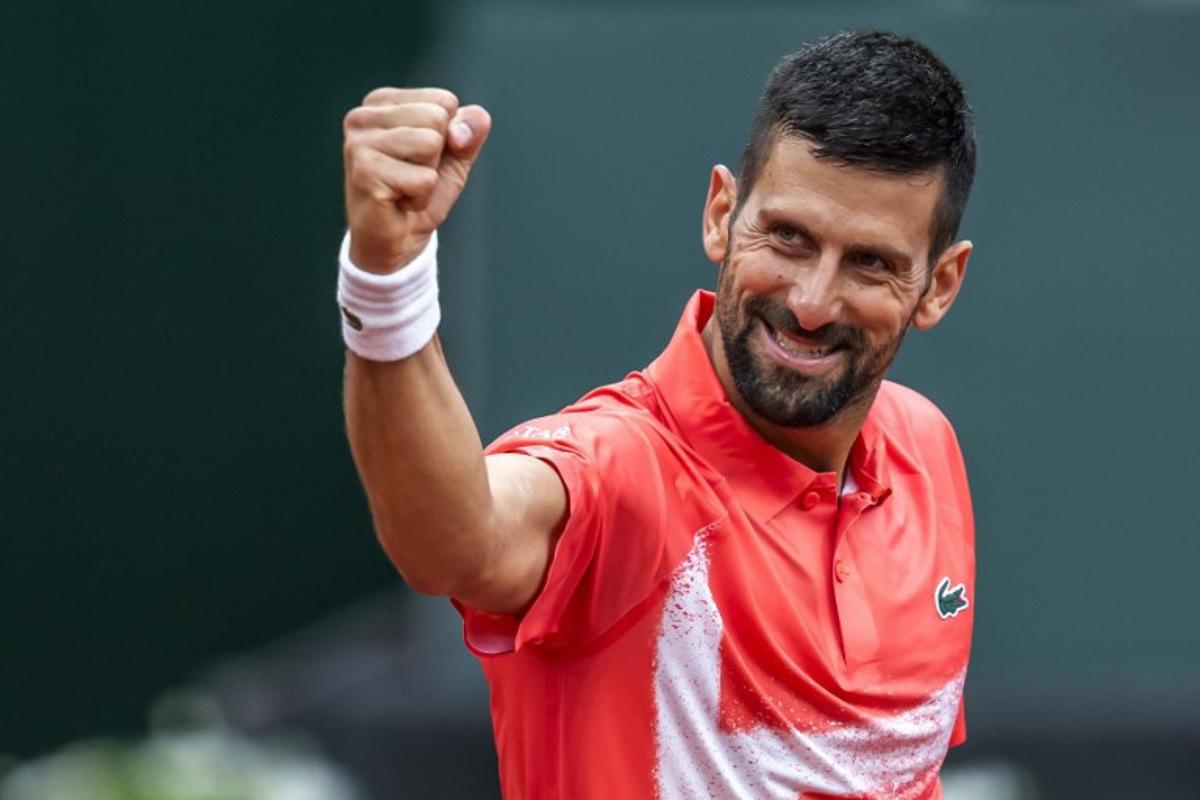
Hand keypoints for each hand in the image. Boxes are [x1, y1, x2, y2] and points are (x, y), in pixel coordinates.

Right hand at [342, 87, 491, 272]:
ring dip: (429, 176)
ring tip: (406, 187)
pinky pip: (424, 178)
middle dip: (437, 156)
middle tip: (412, 176)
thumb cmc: (420, 192)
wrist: (396, 241)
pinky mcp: (365, 172)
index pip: (444, 101)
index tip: (421, 158)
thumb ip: (470, 128)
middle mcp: (363, 116)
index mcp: (382, 102)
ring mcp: (359, 143)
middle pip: (437, 118)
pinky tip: (399, 202)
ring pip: (431, 144)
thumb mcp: (456, 154)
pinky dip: (421, 197)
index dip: (448, 136)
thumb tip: (460, 129)